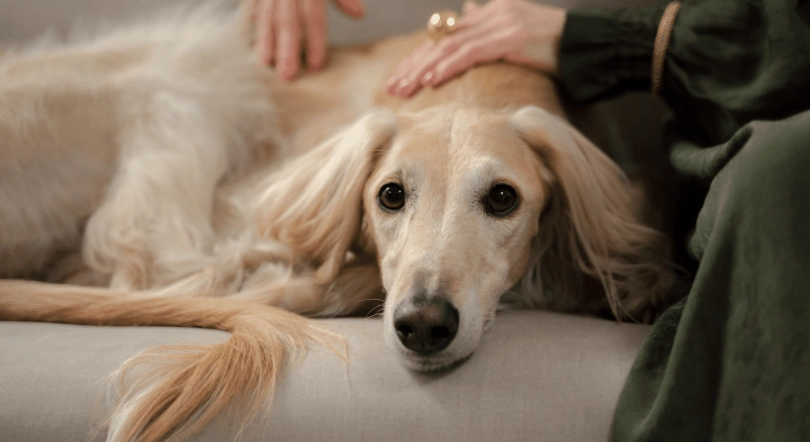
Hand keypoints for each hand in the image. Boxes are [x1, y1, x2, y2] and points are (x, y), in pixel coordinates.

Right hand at [251, 0, 365, 80]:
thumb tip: (359, 15)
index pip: (312, 14)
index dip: (314, 39)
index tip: (315, 65)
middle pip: (287, 19)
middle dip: (286, 48)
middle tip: (287, 76)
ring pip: (266, 13)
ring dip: (266, 40)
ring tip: (267, 64)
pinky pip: (254, 5)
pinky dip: (255, 24)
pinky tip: (256, 42)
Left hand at [385, 0, 565, 97]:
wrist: (583, 43)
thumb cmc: (553, 44)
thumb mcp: (517, 31)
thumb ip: (490, 24)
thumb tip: (469, 11)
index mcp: (488, 14)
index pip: (444, 36)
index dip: (419, 56)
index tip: (401, 76)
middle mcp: (489, 15)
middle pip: (440, 40)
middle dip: (413, 64)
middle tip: (393, 86)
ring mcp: (497, 25)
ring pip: (449, 47)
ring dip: (423, 69)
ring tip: (405, 88)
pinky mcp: (508, 39)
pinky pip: (469, 54)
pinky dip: (447, 67)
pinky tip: (430, 81)